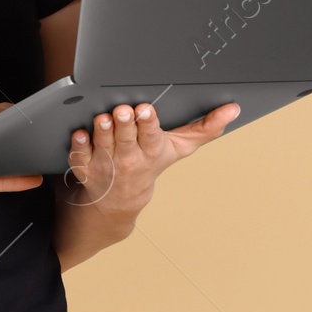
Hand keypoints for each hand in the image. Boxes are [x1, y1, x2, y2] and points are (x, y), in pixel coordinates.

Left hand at [59, 100, 239, 218]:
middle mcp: (128, 157)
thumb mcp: (179, 149)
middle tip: (122, 111)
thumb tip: (233, 109)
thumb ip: (206, 128)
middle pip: (126, 138)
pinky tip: (79, 134)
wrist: (119, 202)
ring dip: (102, 131)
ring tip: (103, 119)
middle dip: (124, 124)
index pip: (151, 135)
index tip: (146, 111)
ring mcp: (105, 162)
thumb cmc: (149, 166)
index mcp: (151, 150)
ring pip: (103, 143)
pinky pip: (79, 155)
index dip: (148, 123)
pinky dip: (78, 145)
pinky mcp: (85, 165)